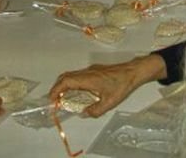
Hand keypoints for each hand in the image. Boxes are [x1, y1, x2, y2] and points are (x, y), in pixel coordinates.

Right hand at [49, 55, 166, 117]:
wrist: (134, 71)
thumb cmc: (122, 85)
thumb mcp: (110, 102)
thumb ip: (96, 110)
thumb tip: (84, 114)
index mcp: (88, 79)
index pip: (66, 81)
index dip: (56, 89)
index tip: (51, 99)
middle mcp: (87, 72)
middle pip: (66, 76)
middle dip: (57, 87)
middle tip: (55, 99)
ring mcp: (91, 70)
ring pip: (72, 75)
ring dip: (65, 84)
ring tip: (64, 97)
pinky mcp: (95, 70)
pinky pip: (79, 75)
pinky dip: (73, 82)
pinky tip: (79, 92)